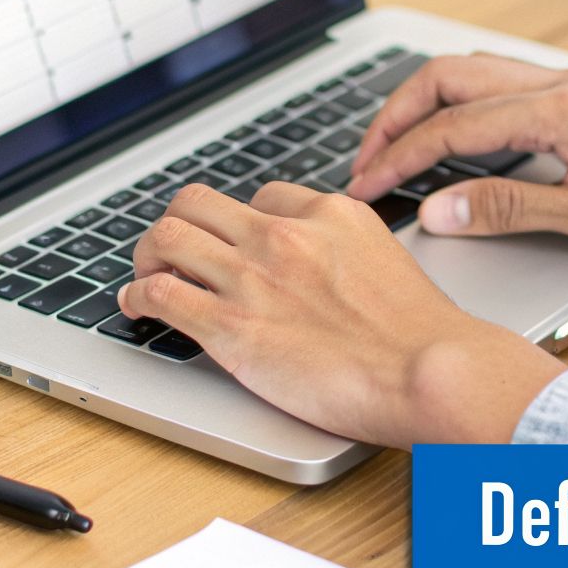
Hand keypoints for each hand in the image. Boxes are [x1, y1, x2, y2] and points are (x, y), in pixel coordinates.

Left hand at [117, 182, 564, 446]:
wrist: (430, 371)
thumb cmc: (423, 336)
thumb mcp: (389, 262)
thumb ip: (348, 253)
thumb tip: (330, 270)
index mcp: (328, 214)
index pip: (262, 196)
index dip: (240, 222)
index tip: (233, 244)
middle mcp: (283, 236)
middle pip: (198, 202)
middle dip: (177, 224)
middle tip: (172, 250)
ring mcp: (253, 279)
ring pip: (167, 238)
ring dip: (146, 256)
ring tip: (146, 275)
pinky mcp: (232, 327)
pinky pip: (160, 294)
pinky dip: (137, 296)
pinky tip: (138, 307)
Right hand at [346, 55, 567, 252]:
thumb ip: (510, 209)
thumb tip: (438, 209)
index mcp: (558, 109)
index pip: (450, 127)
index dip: (395, 157)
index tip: (362, 186)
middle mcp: (560, 83)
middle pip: (448, 76)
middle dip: (395, 114)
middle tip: (365, 159)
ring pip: (476, 72)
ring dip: (428, 105)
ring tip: (399, 146)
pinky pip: (505, 83)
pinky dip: (464, 105)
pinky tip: (462, 141)